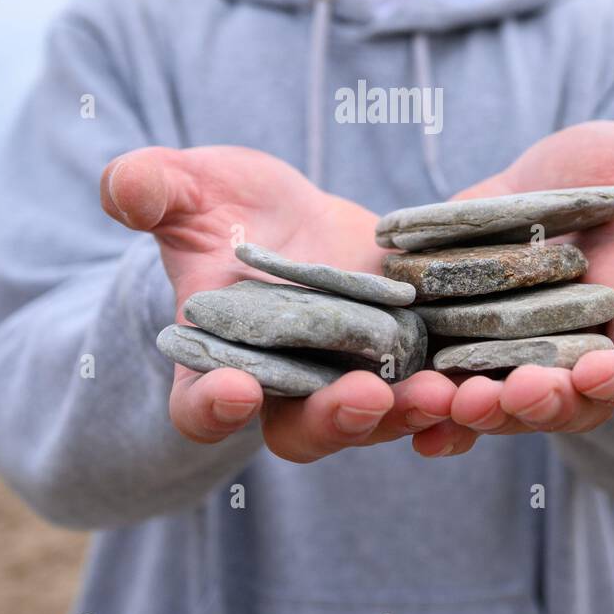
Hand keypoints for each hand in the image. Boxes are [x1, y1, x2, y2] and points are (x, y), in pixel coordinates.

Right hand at [99, 146, 474, 458]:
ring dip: (407, 413)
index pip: (200, 404)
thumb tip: (121, 186)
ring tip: (439, 394)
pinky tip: (492, 374)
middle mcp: (284, 390)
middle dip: (335, 419)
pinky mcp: (406, 359)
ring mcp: (349, 380)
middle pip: (304, 428)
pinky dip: (459, 390)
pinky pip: (434, 388)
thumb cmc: (224, 208)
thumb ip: (154, 191)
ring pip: (378, 417)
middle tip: (363, 399)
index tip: (231, 390)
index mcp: (214, 362)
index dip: (212, 405)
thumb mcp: (190, 191)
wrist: (291, 219)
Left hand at [440, 120, 613, 443]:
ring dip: (482, 414)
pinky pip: (454, 396)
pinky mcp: (467, 345)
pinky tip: (416, 420)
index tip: (599, 370)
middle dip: (543, 404)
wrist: (549, 177)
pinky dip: (437, 418)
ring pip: (506, 408)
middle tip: (517, 391)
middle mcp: (579, 351)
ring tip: (456, 402)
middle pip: (569, 404)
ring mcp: (520, 356)